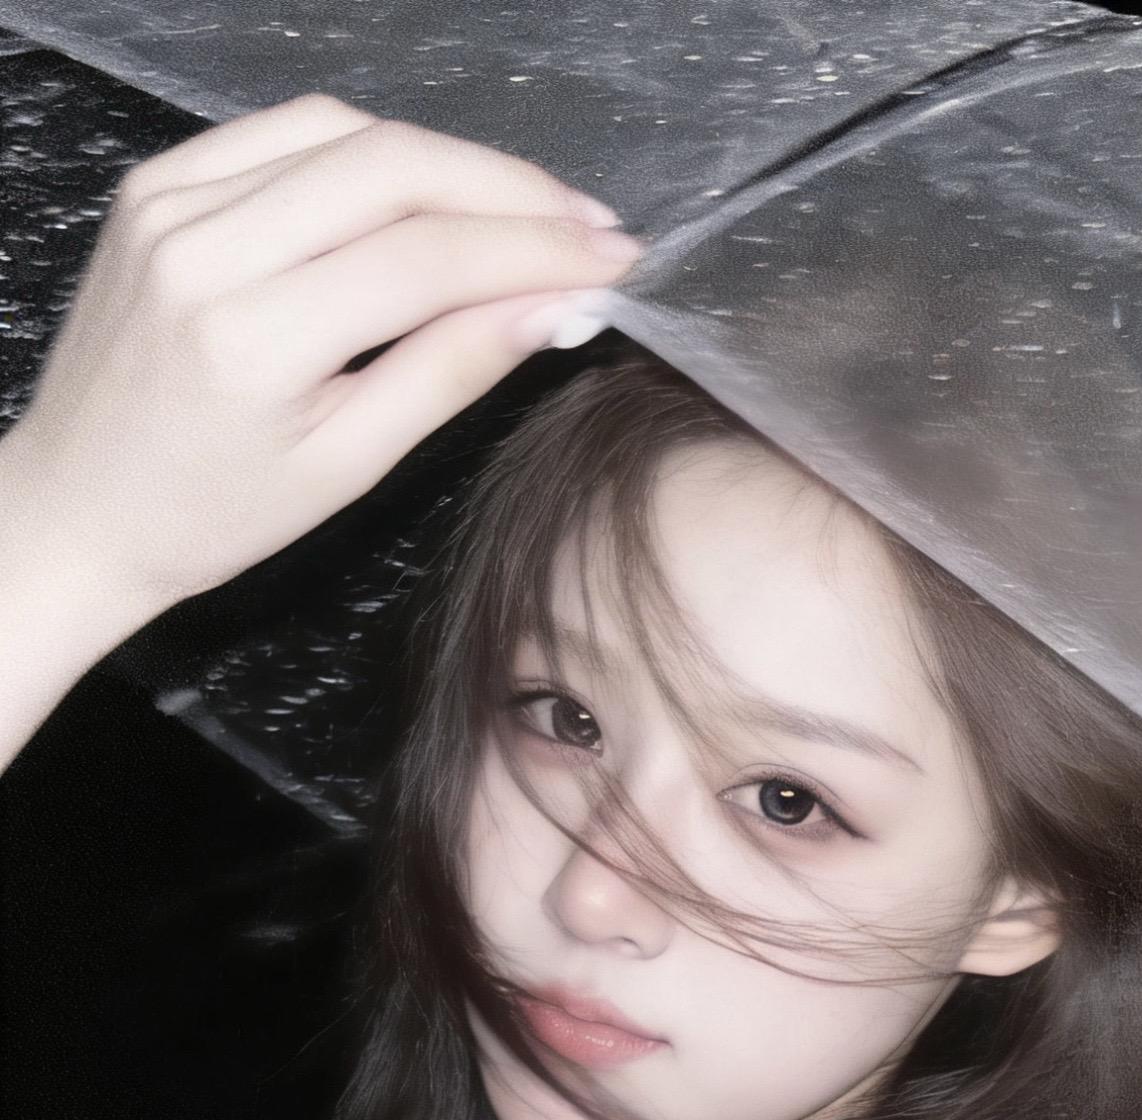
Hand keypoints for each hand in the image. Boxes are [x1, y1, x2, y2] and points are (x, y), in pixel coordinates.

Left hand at [0, 94, 639, 626]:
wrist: (77, 504)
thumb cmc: (214, 514)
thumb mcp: (347, 466)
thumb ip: (449, 373)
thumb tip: (557, 307)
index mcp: (251, 339)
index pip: (425, 258)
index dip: (534, 248)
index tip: (613, 260)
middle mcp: (204, 248)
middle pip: (391, 168)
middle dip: (509, 188)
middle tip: (591, 225)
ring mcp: (171, 200)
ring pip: (345, 133)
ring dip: (451, 161)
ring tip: (528, 207)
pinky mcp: (157, 181)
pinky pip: (287, 133)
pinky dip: (372, 149)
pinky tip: (429, 189)